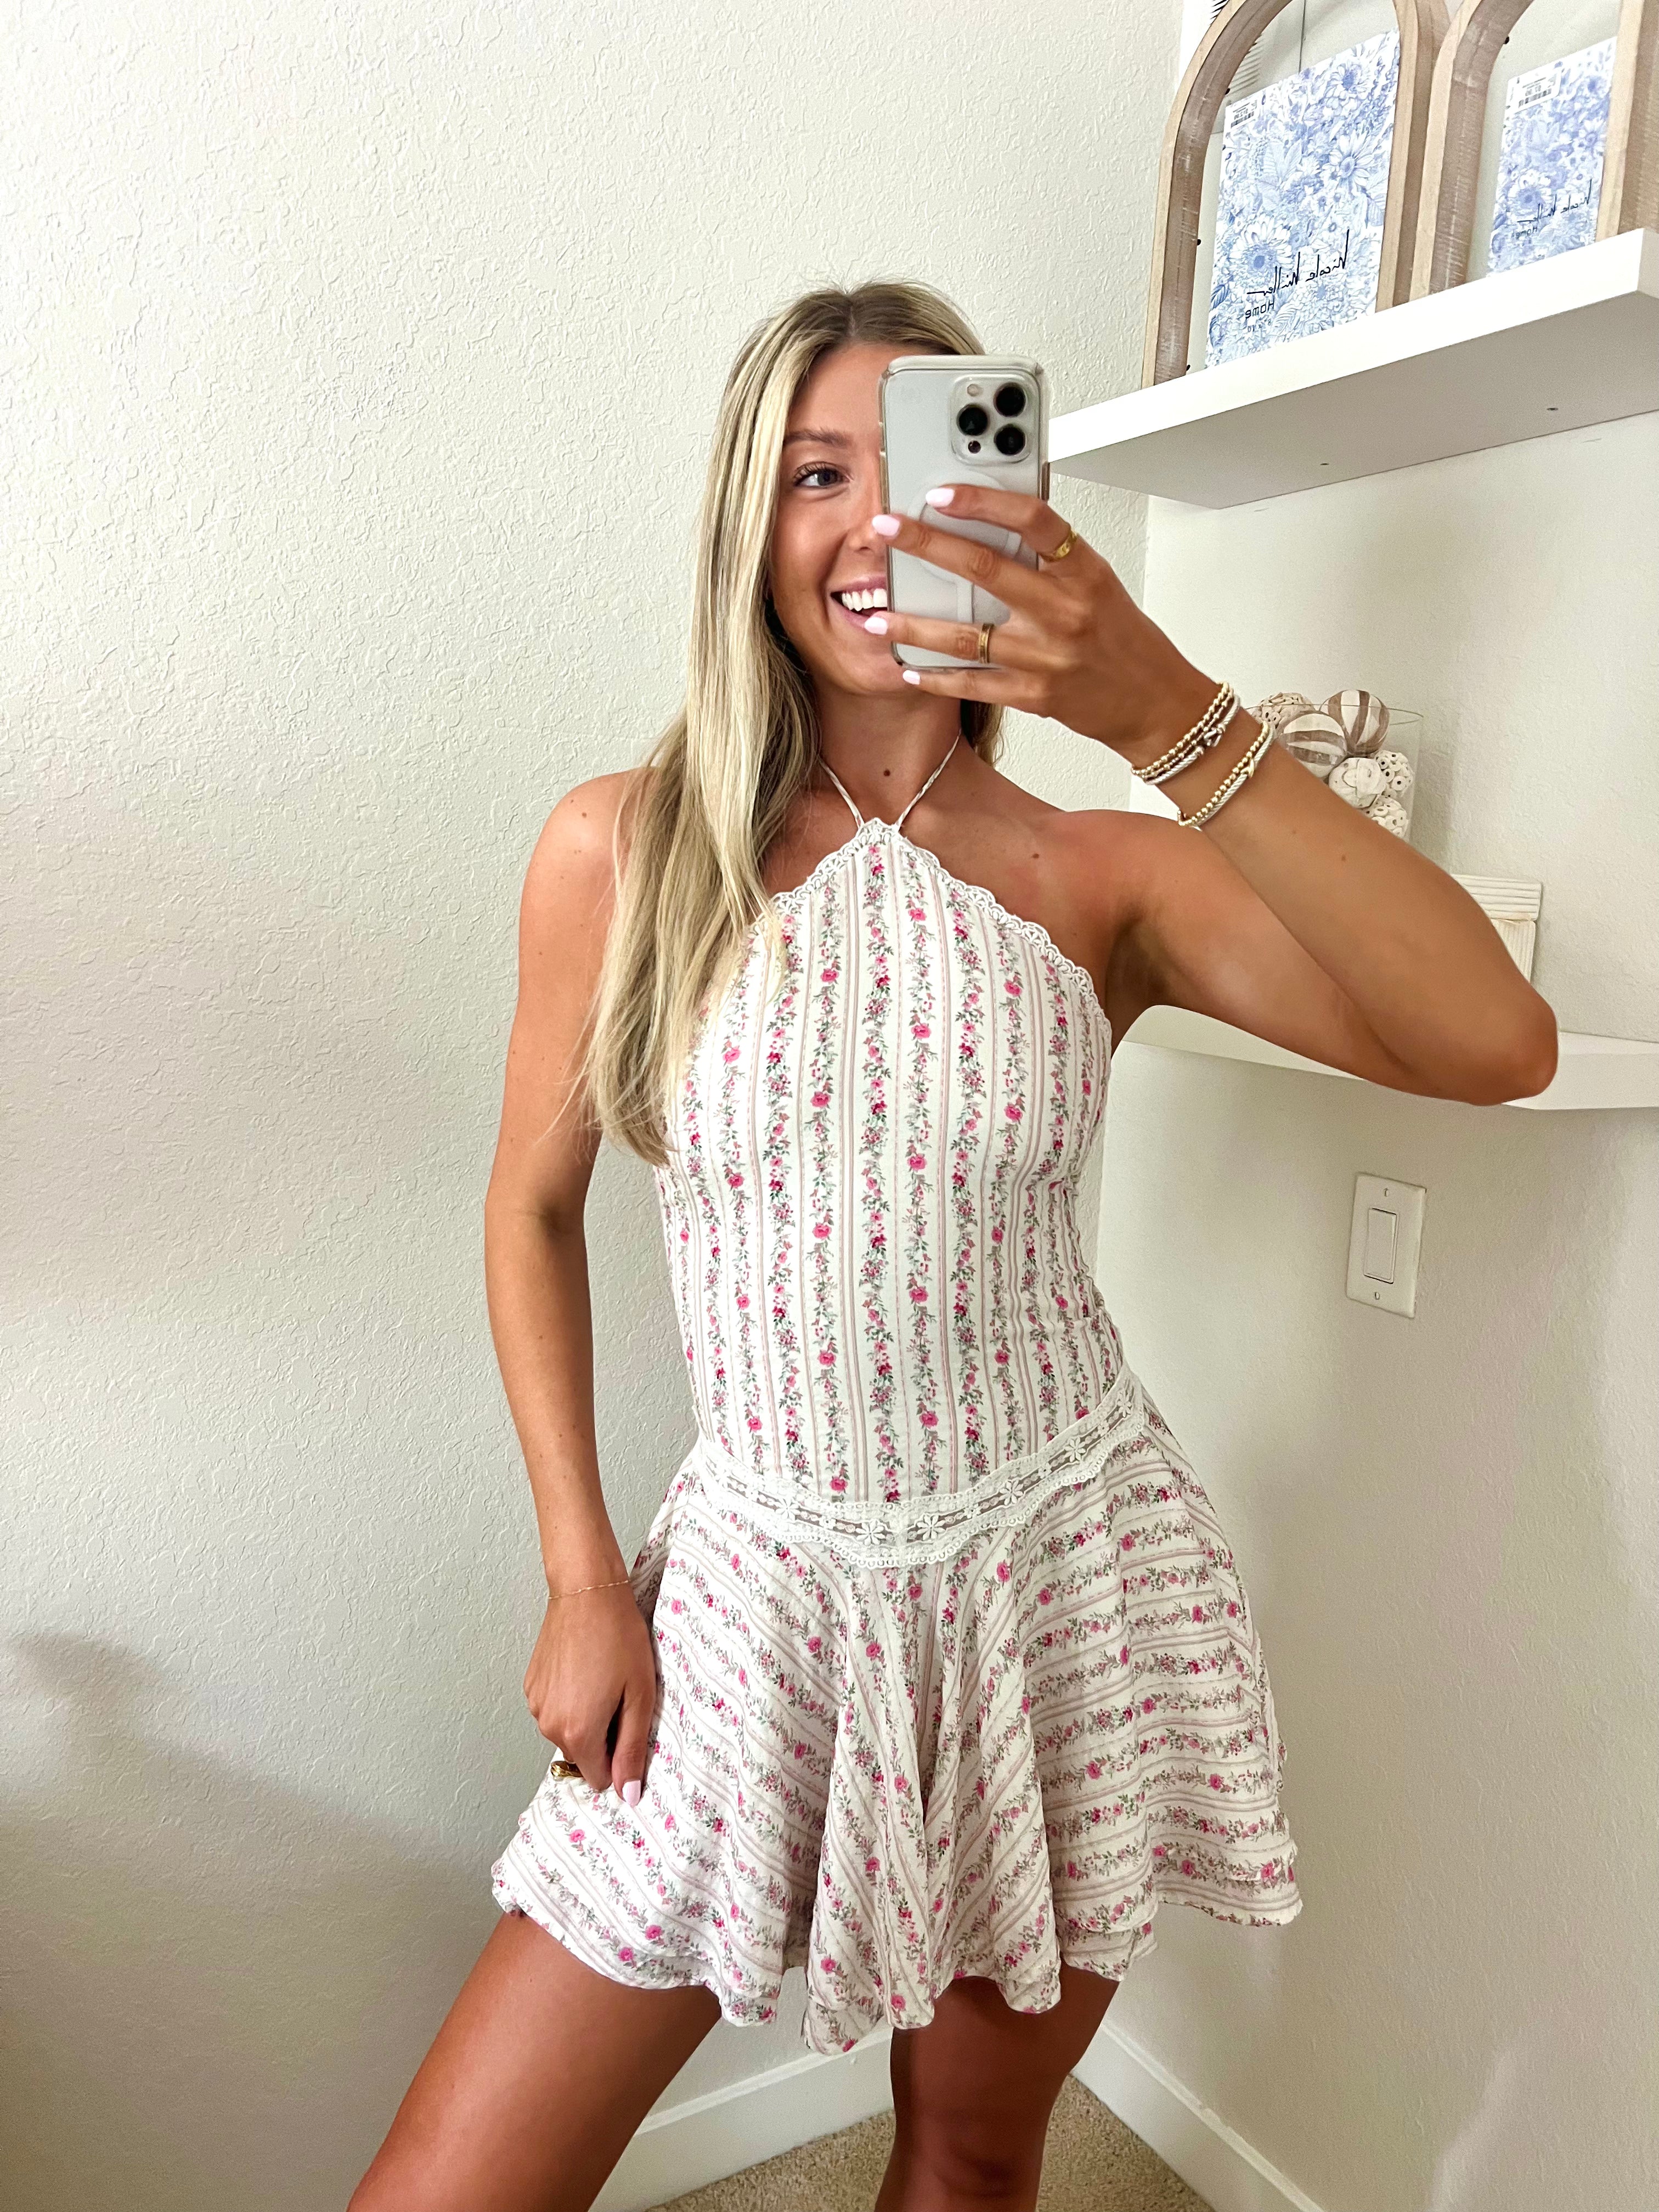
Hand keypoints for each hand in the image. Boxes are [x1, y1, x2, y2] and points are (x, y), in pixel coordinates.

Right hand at [523, 1582, 657, 1805]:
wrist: (587, 1592)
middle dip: (603, 1737)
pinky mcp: (530, 1685)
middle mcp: (549, 1726)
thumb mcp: (640, 1696)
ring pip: (567, 1732)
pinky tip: (584, 1670)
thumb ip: (633, 1749)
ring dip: (585, 1718)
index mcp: (578, 1734)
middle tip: (620, 1697)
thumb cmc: (620, 1639)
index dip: (620, 1759)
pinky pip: (554, 1709)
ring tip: (602, 1679)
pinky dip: (569, 1700)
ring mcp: (536, 1705)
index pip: (599, 1779)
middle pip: (582, 1756)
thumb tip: (627, 1795)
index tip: (630, 1727)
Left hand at [869, 486, 1219, 768]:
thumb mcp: (1095, 581)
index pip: (1032, 519)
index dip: (985, 501)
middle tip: (884, 531)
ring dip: (911, 625)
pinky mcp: (1036, 696)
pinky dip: (936, 677)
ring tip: (874, 617)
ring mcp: (1046, 656)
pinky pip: (973, 684)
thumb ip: (1047, 557)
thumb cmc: (1122, 637)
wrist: (1154, 700)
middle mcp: (1063, 610)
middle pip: (983, 568)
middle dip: (925, 546)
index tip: (943, 492)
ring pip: (964, 636)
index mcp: (1082, 570)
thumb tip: (988, 525)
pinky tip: (909, 668)